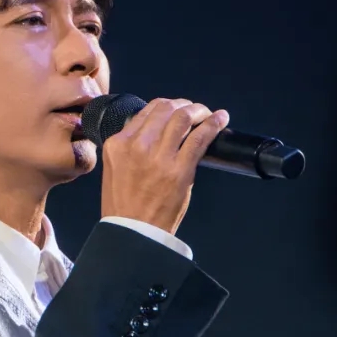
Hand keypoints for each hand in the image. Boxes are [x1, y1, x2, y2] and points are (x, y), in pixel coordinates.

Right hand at [99, 98, 229, 234]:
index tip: (176, 108)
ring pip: (183, 117)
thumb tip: (154, 131)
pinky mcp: (180, 169)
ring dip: (199, 111)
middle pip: (165, 108)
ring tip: (207, 114)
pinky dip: (213, 124)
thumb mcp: (115, 169)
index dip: (165, 106)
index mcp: (118, 144)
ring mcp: (159, 156)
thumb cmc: (125, 205)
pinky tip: (221, 119)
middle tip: (194, 110)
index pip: (145, 111)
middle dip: (184, 105)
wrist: (133, 232)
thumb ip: (129, 147)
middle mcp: (137, 145)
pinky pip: (200, 138)